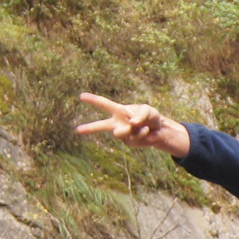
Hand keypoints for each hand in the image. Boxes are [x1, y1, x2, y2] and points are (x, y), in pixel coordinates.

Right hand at [74, 94, 190, 157]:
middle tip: (78, 130)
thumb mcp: (148, 110)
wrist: (160, 130)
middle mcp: (118, 123)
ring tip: (145, 128)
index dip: (93, 100)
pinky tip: (148, 133)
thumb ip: (140, 115)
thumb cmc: (150, 116)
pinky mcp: (129, 143)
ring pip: (120, 133)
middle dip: (90, 128)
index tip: (81, 96)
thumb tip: (132, 123)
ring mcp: (123, 134)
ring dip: (134, 130)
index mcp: (119, 111)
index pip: (104, 105)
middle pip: (101, 126)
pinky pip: (133, 139)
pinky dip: (143, 136)